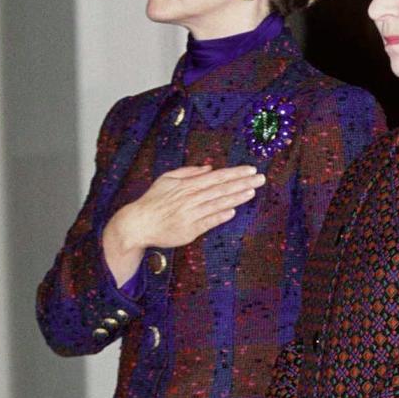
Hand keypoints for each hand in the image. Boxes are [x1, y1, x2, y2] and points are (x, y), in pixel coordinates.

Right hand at [102, 164, 264, 283]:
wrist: (137, 223)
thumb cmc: (153, 201)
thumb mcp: (167, 179)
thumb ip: (188, 173)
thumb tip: (209, 167)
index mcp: (187, 185)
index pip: (216, 177)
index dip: (235, 173)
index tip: (251, 169)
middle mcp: (191, 198)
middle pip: (221, 189)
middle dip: (242, 183)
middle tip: (260, 178)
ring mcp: (190, 214)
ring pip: (217, 204)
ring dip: (235, 198)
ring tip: (252, 191)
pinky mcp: (189, 230)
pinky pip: (207, 222)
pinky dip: (219, 216)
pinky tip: (233, 212)